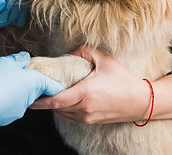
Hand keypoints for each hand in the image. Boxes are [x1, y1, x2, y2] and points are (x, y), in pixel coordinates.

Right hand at [0, 52, 64, 150]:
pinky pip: (8, 103)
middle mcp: (30, 98)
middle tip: (9, 70)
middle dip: (22, 78)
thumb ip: (19, 59)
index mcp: (34, 83)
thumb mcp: (6, 62)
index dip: (56, 82)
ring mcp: (19, 109)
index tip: (62, 83)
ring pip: (18, 94)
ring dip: (10, 85)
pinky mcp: (8, 116)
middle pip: (32, 87)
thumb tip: (25, 58)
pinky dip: (3, 95)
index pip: (52, 85)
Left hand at [30, 45, 151, 123]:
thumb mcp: (105, 60)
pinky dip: (63, 109)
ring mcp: (87, 117)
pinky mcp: (91, 121)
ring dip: (54, 105)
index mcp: (86, 93)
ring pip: (62, 113)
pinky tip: (64, 99)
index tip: (30, 96)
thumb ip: (85, 51)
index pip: (57, 100)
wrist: (140, 101)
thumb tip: (71, 50)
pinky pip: (70, 117)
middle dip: (44, 100)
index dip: (40, 100)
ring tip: (49, 93)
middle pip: (56, 107)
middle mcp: (85, 108)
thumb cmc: (123, 80)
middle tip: (36, 90)